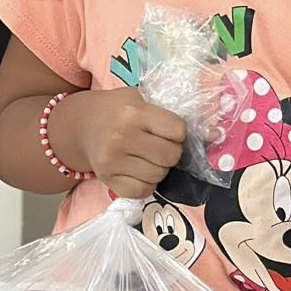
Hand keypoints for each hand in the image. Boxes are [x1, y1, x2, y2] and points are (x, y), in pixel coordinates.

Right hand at [53, 87, 186, 198]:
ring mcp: (112, 161)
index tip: (167, 131)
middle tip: (158, 146)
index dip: (177, 132)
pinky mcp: (107, 179)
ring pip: (158, 175)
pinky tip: (138, 172)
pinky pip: (142, 191)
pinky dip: (146, 184)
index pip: (177, 130)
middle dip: (170, 153)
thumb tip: (211, 134)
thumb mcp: (137, 98)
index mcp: (133, 112)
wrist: (79, 126)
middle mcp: (121, 137)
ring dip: (158, 169)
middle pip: (170, 156)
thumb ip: (164, 112)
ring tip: (146, 158)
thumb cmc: (115, 110)